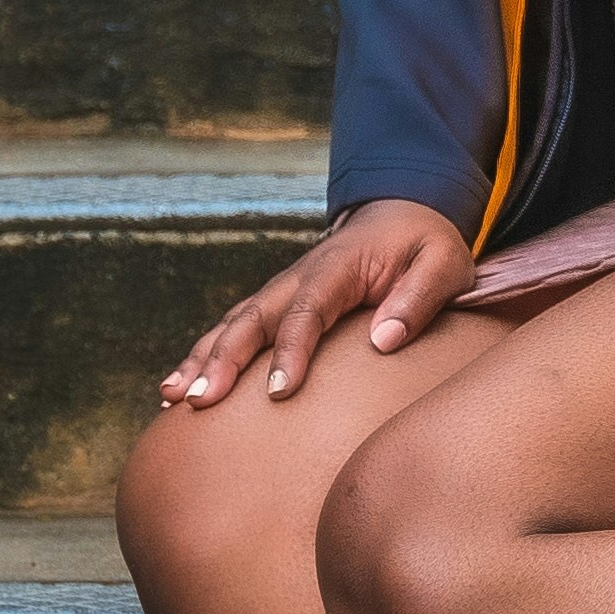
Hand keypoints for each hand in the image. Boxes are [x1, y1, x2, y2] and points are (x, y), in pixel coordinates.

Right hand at [157, 199, 475, 408]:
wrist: (401, 214)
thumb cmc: (424, 246)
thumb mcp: (442, 263)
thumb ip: (419, 297)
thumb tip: (384, 341)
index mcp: (338, 268)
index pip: (308, 310)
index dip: (290, 351)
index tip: (278, 392)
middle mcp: (298, 278)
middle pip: (253, 318)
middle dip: (222, 359)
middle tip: (200, 399)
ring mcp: (281, 291)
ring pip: (233, 325)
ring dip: (201, 359)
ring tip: (173, 397)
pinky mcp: (276, 306)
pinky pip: (234, 331)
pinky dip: (204, 356)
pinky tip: (178, 389)